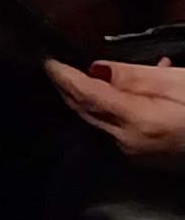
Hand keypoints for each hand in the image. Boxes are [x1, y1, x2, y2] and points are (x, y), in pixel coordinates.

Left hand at [45, 52, 184, 165]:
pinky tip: (114, 95)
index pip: (85, 95)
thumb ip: (136, 76)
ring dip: (85, 98)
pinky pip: (113, 130)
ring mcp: (135, 155)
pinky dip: (106, 110)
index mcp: (138, 122)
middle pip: (85, 111)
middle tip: (54, 64)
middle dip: (66, 87)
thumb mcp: (180, 83)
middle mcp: (129, 143)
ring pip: (96, 121)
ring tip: (78, 75)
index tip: (47, 60)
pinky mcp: (143, 159)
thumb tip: (98, 69)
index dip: (62, 76)